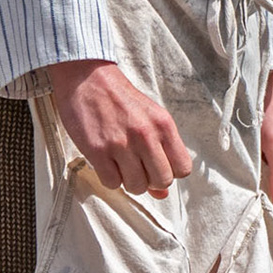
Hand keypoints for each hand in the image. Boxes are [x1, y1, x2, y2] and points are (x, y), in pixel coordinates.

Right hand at [47, 59, 191, 197]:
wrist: (89, 79)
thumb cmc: (121, 100)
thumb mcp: (149, 119)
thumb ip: (160, 152)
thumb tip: (162, 193)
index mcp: (163, 124)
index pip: (183, 168)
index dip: (170, 172)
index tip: (157, 165)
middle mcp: (146, 134)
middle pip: (162, 180)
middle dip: (151, 180)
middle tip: (138, 167)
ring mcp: (121, 144)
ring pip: (137, 186)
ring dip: (128, 181)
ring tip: (121, 163)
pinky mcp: (98, 151)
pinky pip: (112, 184)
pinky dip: (110, 178)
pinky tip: (107, 162)